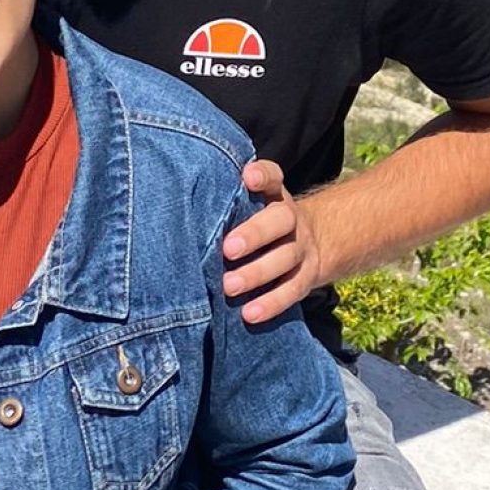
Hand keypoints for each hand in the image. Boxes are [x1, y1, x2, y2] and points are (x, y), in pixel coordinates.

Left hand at [222, 160, 325, 323]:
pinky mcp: (307, 277)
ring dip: (257, 273)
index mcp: (274, 196)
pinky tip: (249, 314)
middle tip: (227, 249)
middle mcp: (291, 219)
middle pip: (280, 220)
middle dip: (255, 234)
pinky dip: (271, 303)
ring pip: (285, 258)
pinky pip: (292, 290)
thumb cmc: (259, 223)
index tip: (247, 178)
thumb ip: (226, 205)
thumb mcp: (250, 206)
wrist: (313, 243)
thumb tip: (176, 208)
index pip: (273, 177)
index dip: (263, 176)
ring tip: (229, 286)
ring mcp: (302, 248)